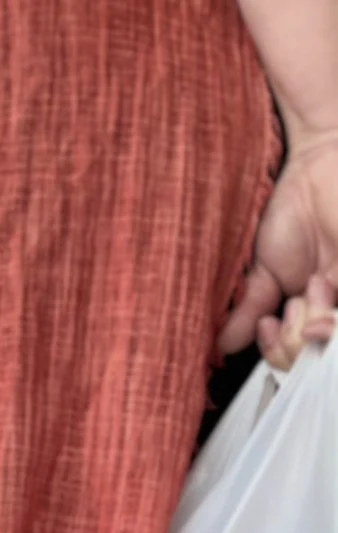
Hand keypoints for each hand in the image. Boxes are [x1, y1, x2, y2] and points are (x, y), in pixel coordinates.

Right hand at [219, 133, 337, 353]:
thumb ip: (246, 310)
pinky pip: (337, 319)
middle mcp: (332, 304)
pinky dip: (326, 314)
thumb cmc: (293, 208)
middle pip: (315, 355)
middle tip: (289, 308)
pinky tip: (319, 285)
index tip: (268, 327)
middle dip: (296, 343)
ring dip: (312, 325)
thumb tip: (222, 346)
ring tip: (310, 286)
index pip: (299, 353)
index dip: (282, 353)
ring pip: (330, 339)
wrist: (318, 162)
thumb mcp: (263, 270)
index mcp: (311, 308)